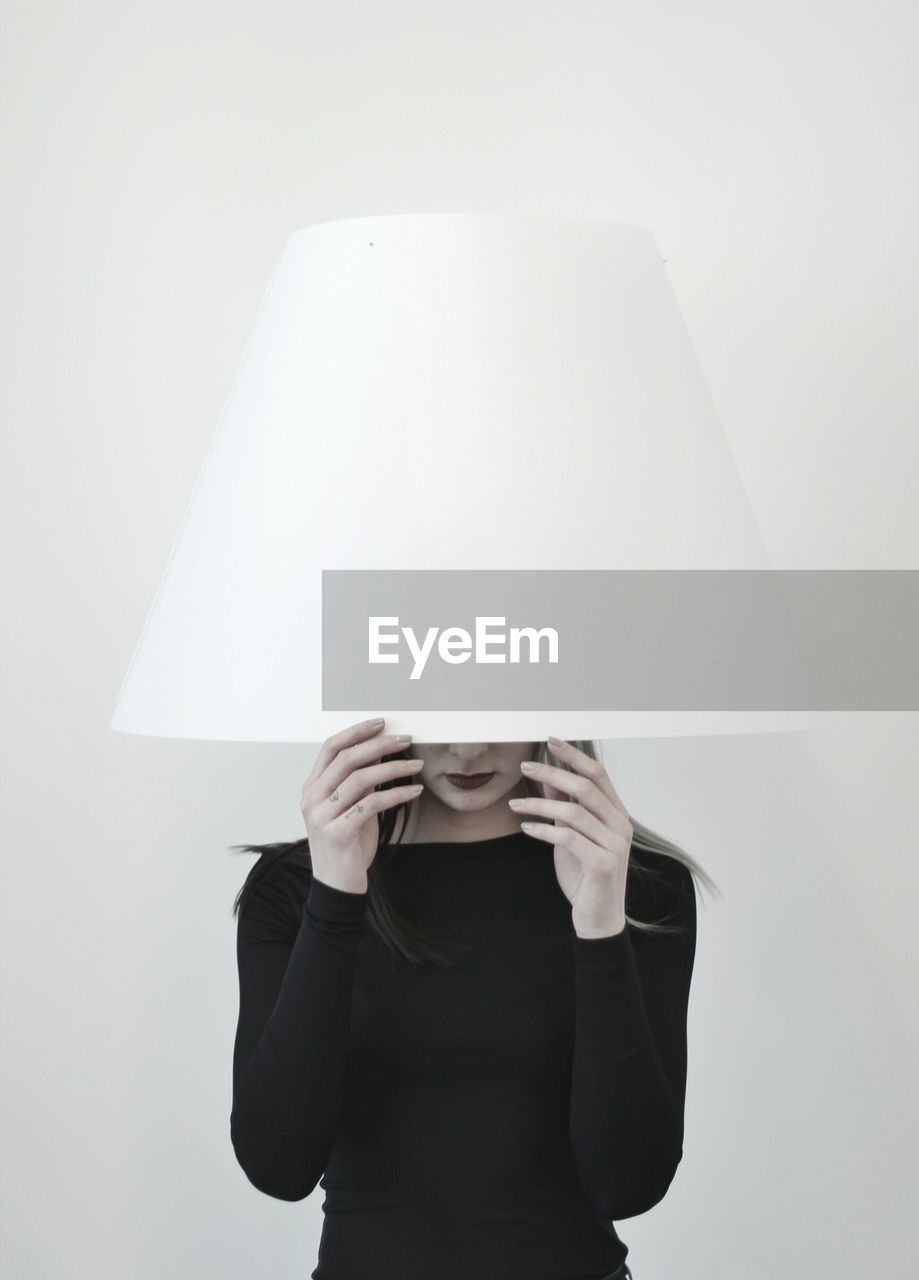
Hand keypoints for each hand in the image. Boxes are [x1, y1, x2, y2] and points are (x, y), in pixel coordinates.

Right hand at [300, 718, 423, 893]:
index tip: (381, 723)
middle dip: (379, 745)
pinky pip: (372, 804)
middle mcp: (312, 799)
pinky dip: (397, 794)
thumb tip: (379, 750)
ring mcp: (322, 816)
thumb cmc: (347, 842)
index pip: (330, 748)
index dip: (356, 731)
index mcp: (311, 788)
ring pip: (360, 779)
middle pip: (346, 759)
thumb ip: (359, 779)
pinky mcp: (338, 833)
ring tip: (417, 764)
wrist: (337, 883)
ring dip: (393, 768)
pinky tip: (414, 791)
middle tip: (406, 740)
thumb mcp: (351, 805)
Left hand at [508, 738, 631, 937]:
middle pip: (585, 787)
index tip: (552, 741)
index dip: (575, 756)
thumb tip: (549, 778)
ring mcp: (615, 845)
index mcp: (616, 815)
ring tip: (516, 804)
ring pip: (574, 812)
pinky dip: (544, 829)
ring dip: (540, 803)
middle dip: (552, 772)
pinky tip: (526, 827)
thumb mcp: (571, 836)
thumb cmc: (585, 875)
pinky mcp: (602, 863)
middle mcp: (620, 826)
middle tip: (525, 767)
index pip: (598, 775)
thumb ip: (564, 808)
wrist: (598, 917)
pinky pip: (569, 837)